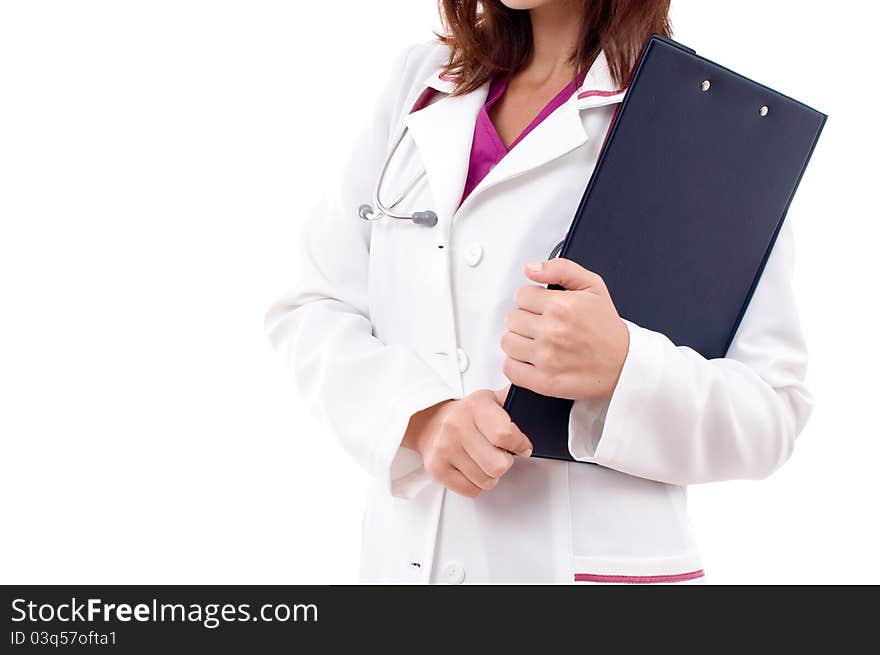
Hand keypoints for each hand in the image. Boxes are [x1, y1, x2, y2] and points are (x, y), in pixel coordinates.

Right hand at [401, 388, 531, 497]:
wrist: (431, 423)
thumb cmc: (468, 415)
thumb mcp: (492, 399)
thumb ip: (514, 399)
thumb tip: (538, 394)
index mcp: (475, 406)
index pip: (505, 435)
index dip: (520, 444)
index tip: (522, 446)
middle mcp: (457, 426)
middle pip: (499, 465)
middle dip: (505, 461)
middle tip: (500, 453)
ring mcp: (445, 448)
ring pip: (487, 480)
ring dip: (490, 474)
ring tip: (484, 459)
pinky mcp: (437, 468)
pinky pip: (471, 490)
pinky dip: (476, 484)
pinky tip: (471, 467)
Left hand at [501, 258, 629, 400]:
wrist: (623, 364)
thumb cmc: (606, 327)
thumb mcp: (592, 286)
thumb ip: (560, 269)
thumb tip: (531, 269)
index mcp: (561, 306)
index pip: (521, 296)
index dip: (532, 300)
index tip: (543, 308)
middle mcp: (552, 332)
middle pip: (512, 318)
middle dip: (525, 320)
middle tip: (543, 325)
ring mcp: (546, 358)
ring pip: (507, 342)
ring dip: (519, 341)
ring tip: (537, 342)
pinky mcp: (543, 381)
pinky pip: (510, 368)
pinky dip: (516, 364)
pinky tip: (531, 359)